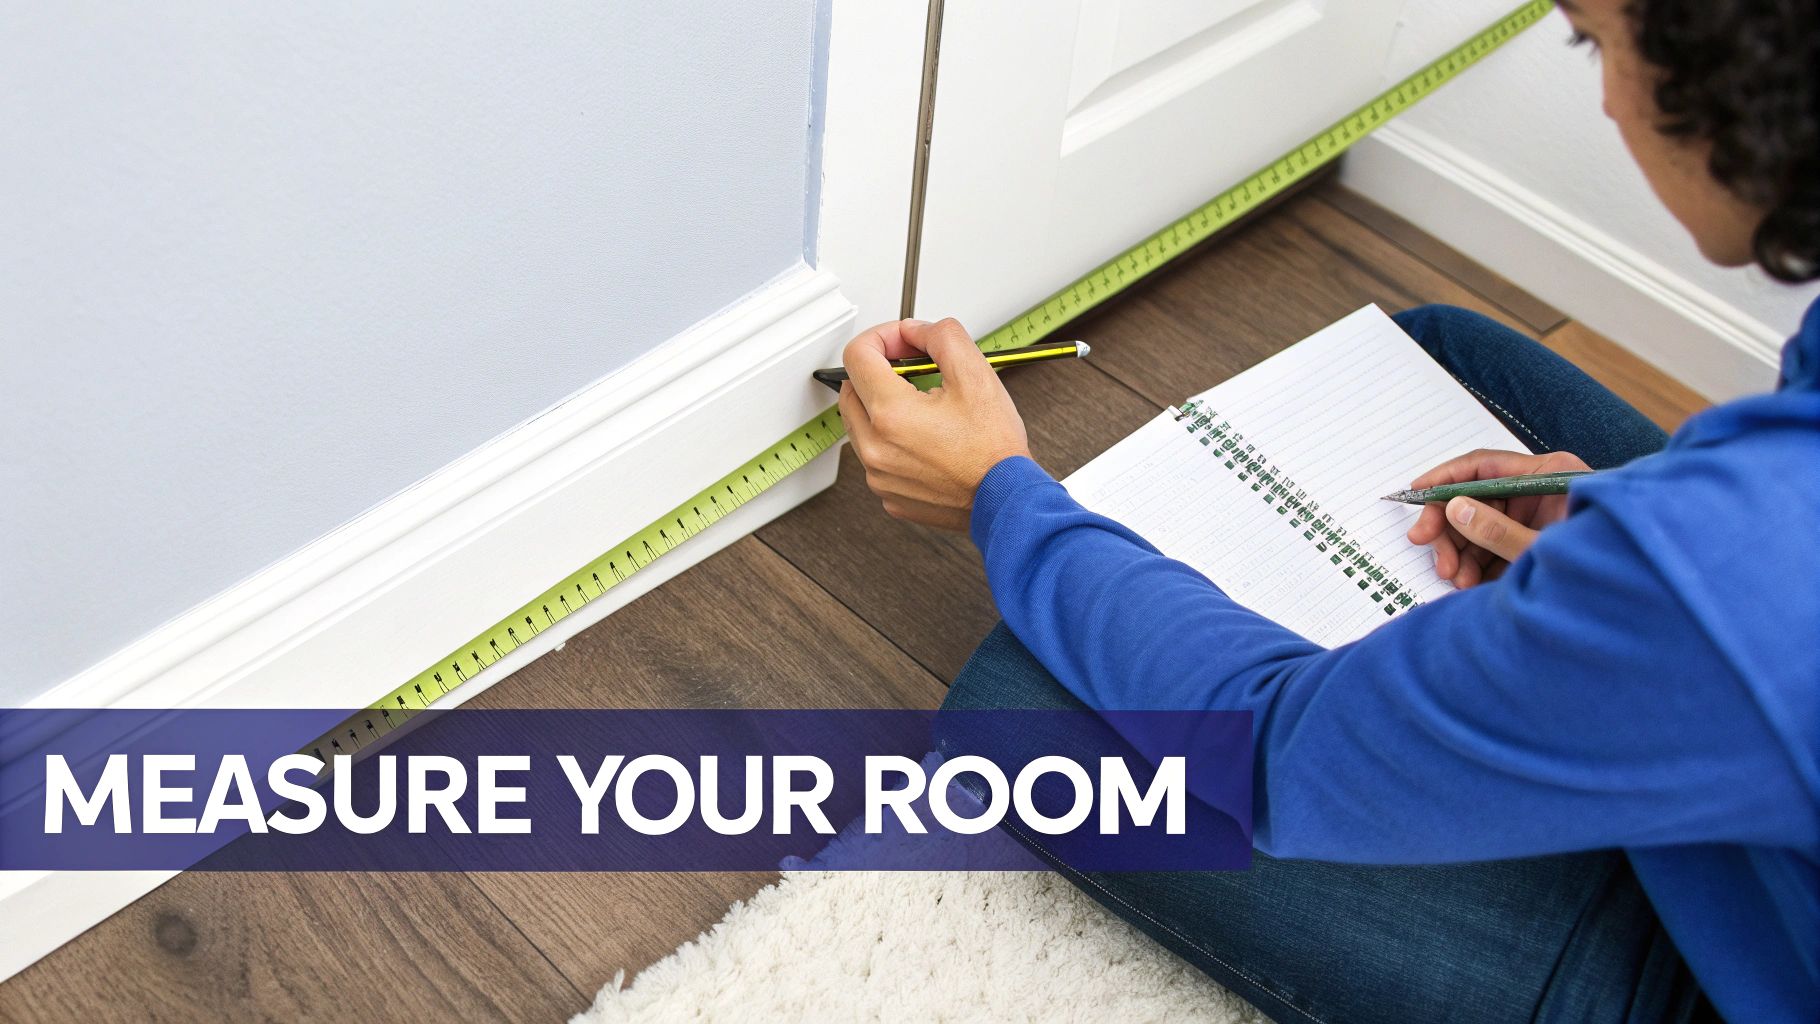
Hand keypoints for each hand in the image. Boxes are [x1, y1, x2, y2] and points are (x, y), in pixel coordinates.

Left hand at [838, 318, 1031, 530]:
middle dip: (879, 371)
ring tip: (923, 407)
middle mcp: (875, 447)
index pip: (856, 355)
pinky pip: (875, 456)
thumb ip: (941, 337)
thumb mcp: (976, 374)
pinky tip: (923, 439)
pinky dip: (890, 441)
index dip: (881, 337)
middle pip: (851, 388)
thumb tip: (915, 331)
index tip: (902, 342)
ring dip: (882, 406)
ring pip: (860, 424)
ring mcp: (878, 475)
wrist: (1006, 501)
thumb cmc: (995, 451)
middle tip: (913, 370)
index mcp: (890, 413)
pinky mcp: (888, 493)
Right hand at [1405, 449, 1590, 587]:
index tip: (1415, 495)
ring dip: (1461, 553)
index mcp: (1549, 475)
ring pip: (1480, 527)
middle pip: (1476, 498)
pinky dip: (1476, 567)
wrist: (1647, 607)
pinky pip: (1492, 549)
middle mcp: (1540, 492)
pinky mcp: (1533, 545)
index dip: (1445, 478)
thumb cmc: (1605, 565)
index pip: (1484, 465)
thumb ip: (1497, 530)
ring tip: (1455, 578)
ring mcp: (1536, 519)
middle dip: (1450, 528)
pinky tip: (1469, 584)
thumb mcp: (1543, 548)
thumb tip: (1456, 509)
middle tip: (1429, 551)